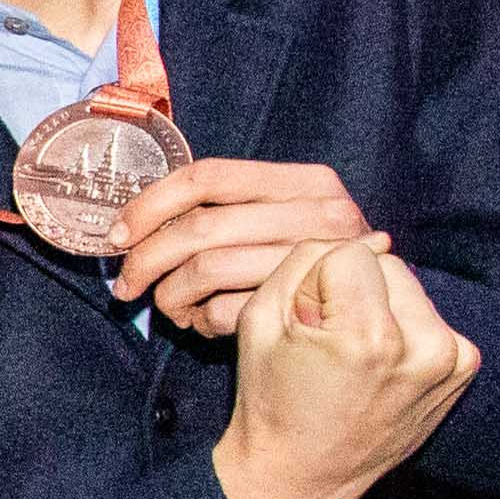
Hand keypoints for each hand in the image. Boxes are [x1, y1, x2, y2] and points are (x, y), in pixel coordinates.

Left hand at [114, 155, 372, 334]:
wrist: (383, 308)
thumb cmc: (311, 256)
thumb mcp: (282, 215)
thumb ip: (226, 207)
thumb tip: (130, 228)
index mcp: (308, 182)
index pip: (207, 176)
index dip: (151, 204)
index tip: (116, 234)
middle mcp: (321, 215)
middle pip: (201, 228)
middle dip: (146, 259)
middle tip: (126, 284)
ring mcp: (317, 264)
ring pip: (209, 271)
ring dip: (171, 295)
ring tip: (166, 305)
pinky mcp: (310, 309)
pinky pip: (230, 312)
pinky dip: (202, 320)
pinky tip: (200, 322)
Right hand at [210, 232, 476, 498]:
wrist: (300, 472)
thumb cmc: (272, 395)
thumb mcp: (260, 318)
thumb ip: (306, 259)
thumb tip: (371, 238)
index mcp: (371, 337)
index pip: (349, 253)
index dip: (315, 281)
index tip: (305, 325)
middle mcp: (426, 349)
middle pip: (387, 263)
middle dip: (352, 288)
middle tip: (327, 339)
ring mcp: (451, 362)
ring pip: (409, 285)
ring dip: (380, 304)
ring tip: (353, 352)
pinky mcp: (462, 369)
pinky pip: (428, 314)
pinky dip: (403, 326)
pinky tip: (379, 362)